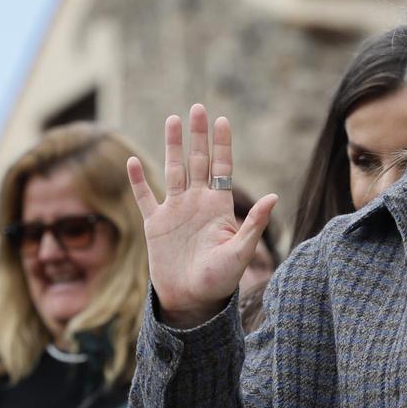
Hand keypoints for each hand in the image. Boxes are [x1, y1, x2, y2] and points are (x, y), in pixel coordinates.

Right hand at [127, 104, 277, 328]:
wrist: (193, 300)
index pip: (221, 168)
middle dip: (198, 136)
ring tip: (173, 119)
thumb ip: (254, 224)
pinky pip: (144, 197)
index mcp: (219, 207)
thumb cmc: (221, 280)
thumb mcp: (240, 252)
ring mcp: (175, 211)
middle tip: (198, 107)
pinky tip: (131, 162)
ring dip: (172, 146)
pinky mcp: (154, 224)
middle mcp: (197, 203)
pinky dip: (137, 181)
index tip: (222, 120)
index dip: (222, 145)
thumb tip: (274, 197)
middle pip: (197, 162)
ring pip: (172, 171)